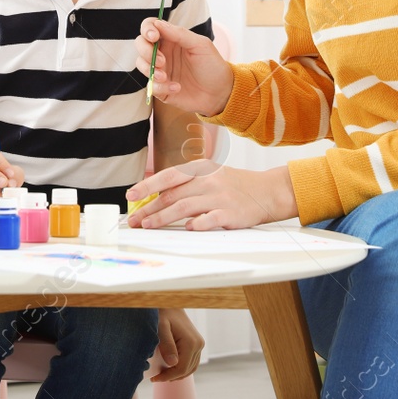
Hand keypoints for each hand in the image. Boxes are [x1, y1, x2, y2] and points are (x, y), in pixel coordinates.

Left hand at [125, 164, 296, 229]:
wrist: (267, 191)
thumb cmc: (233, 186)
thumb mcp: (209, 176)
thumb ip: (186, 185)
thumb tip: (156, 198)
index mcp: (200, 169)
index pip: (168, 176)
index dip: (148, 185)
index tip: (131, 195)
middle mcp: (208, 181)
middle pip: (172, 195)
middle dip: (150, 208)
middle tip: (135, 220)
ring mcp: (220, 197)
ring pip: (185, 207)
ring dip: (163, 218)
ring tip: (149, 226)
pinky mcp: (231, 213)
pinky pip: (211, 218)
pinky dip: (198, 223)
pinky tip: (187, 229)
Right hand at [137, 18, 233, 116]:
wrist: (220, 93)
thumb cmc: (212, 65)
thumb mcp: (200, 45)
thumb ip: (179, 34)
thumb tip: (158, 24)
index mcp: (171, 39)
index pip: (150, 27)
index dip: (147, 29)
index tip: (154, 37)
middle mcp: (163, 52)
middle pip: (140, 44)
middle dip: (146, 51)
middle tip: (162, 61)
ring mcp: (160, 70)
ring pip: (141, 64)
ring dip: (151, 70)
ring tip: (165, 77)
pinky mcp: (160, 88)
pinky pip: (151, 85)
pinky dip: (161, 87)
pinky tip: (176, 88)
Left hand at [152, 308, 204, 380]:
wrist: (170, 303)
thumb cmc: (163, 314)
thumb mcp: (161, 328)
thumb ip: (167, 345)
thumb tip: (172, 363)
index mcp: (191, 342)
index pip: (181, 368)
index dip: (168, 376)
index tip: (155, 378)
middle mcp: (198, 344)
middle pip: (186, 370)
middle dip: (172, 377)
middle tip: (157, 378)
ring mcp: (199, 344)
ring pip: (191, 368)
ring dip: (178, 374)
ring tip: (163, 376)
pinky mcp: (197, 344)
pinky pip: (192, 362)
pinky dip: (183, 368)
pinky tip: (171, 369)